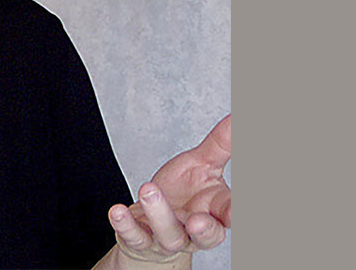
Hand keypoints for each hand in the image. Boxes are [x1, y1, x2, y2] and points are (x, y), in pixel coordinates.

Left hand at [107, 114, 230, 264]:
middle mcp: (194, 230)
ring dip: (159, 214)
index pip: (229, 214)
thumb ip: (222, 145)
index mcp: (215, 211)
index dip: (234, 214)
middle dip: (204, 230)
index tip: (236, 213)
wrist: (152, 220)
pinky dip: (125, 225)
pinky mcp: (141, 239)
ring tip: (148, 189)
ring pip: (169, 234)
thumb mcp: (202, 164)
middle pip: (206, 236)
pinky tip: (117, 210)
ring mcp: (167, 237)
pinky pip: (134, 236)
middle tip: (197, 221)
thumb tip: (239, 116)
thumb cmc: (184, 191)